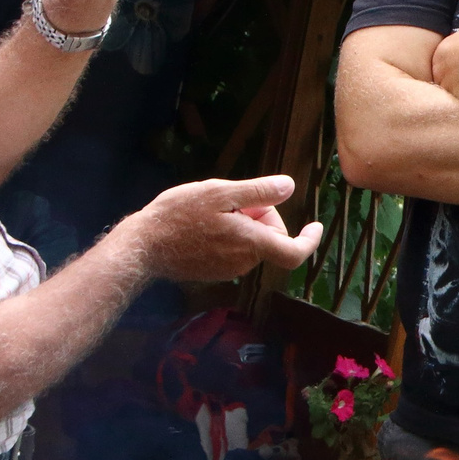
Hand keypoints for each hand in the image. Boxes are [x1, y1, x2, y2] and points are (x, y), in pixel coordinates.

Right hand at [118, 175, 324, 283]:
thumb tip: (289, 186)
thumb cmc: (179, 215)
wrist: (143, 246)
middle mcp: (243, 263)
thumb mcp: (220, 193)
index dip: (309, 240)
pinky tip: (203, 224)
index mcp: (250, 244)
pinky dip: (229, 234)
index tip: (316, 226)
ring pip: (250, 242)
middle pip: (269, 238)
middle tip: (231, 200)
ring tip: (211, 212)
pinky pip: (234, 250)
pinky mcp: (214, 273)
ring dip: (242, 224)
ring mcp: (228, 271)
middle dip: (260, 215)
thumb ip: (258, 192)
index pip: (293, 252)